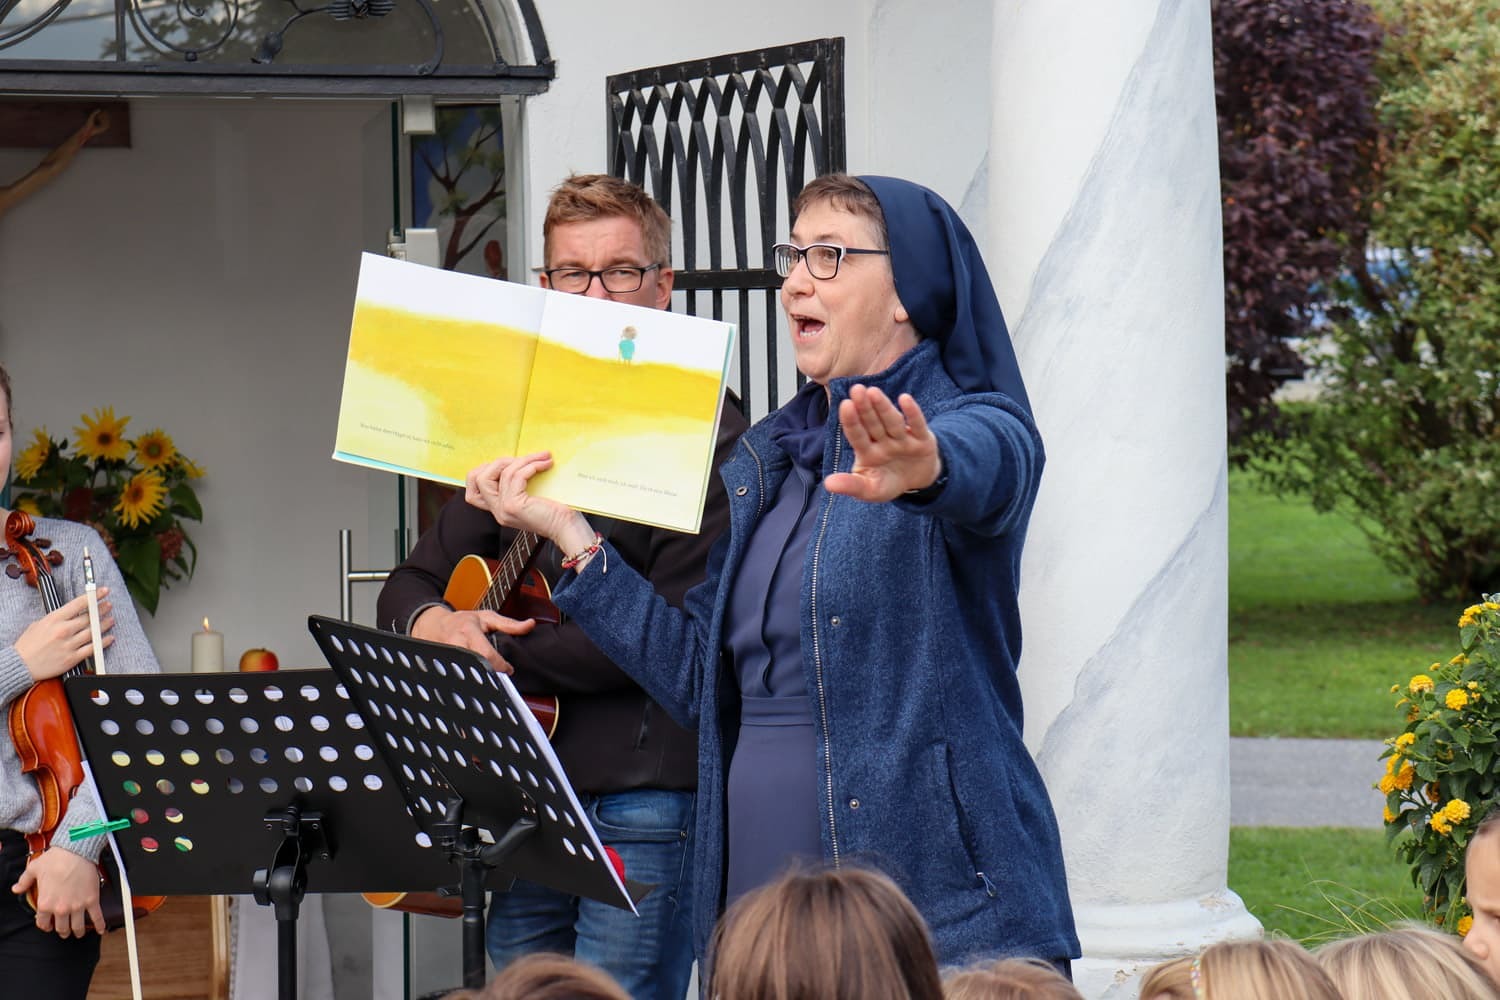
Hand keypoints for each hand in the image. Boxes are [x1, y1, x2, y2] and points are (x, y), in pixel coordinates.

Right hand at [13, 590, 115, 682]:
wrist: (20, 666)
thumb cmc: (28, 645)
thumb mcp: (38, 624)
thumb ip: (56, 618)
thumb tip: (71, 613)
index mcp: (54, 619)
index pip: (79, 604)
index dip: (94, 596)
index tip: (103, 591)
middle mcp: (63, 630)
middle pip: (89, 617)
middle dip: (101, 609)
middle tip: (108, 605)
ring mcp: (69, 644)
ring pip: (94, 632)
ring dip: (104, 624)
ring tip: (110, 619)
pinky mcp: (72, 658)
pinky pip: (93, 648)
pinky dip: (103, 642)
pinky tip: (109, 637)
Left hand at [13, 847, 104, 937]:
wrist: (75, 851)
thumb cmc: (55, 859)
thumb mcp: (34, 869)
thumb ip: (24, 881)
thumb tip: (16, 889)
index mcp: (46, 903)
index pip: (43, 923)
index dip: (45, 926)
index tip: (48, 925)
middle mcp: (61, 908)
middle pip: (62, 928)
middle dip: (62, 931)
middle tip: (64, 931)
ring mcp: (78, 906)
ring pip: (78, 927)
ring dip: (78, 931)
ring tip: (78, 932)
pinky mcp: (92, 900)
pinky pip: (97, 917)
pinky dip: (99, 925)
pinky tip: (100, 930)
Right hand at [411, 606, 533, 673]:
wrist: (433, 624)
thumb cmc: (463, 621)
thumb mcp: (487, 617)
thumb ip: (509, 624)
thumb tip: (530, 624)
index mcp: (468, 630)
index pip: (486, 654)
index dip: (500, 666)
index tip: (508, 669)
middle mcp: (455, 644)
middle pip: (474, 666)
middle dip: (490, 675)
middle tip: (500, 679)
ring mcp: (446, 656)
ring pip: (464, 674)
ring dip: (478, 680)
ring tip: (489, 683)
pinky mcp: (441, 664)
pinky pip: (456, 676)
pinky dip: (467, 680)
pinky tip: (475, 685)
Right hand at [465, 454, 597, 558]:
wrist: (568, 528)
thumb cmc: (557, 512)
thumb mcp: (531, 495)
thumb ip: (518, 483)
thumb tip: (518, 459)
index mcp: (499, 509)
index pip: (473, 490)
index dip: (484, 470)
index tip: (508, 463)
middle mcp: (497, 511)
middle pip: (478, 478)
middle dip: (500, 461)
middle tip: (525, 459)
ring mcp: (503, 509)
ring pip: (502, 473)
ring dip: (524, 459)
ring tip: (543, 457)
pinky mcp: (513, 506)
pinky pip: (516, 476)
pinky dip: (531, 466)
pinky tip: (545, 465)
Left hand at [824, 385, 942, 502]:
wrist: (918, 481)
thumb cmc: (889, 483)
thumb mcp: (870, 490)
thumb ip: (851, 486)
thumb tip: (828, 484)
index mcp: (867, 451)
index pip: (857, 435)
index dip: (851, 421)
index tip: (845, 405)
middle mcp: (883, 441)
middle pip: (873, 423)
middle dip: (865, 408)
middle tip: (856, 389)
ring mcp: (902, 438)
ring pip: (892, 421)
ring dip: (883, 407)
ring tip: (873, 392)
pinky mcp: (922, 439)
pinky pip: (917, 425)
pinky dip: (912, 413)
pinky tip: (905, 399)